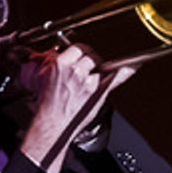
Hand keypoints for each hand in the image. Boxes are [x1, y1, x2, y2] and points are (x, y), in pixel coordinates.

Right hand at [20, 45, 135, 172]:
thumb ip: (47, 61)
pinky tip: (133, 67)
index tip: (79, 55)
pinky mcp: (98, 94)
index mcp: (60, 65)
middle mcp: (76, 72)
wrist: (52, 123)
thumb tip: (55, 52)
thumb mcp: (39, 76)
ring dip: (98, 67)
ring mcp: (89, 83)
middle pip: (90, 55)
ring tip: (93, 73)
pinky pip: (116, 79)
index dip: (78, 52)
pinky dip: (125, 72)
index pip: (77, 48)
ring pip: (100, 65)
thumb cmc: (45, 103)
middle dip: (89, 59)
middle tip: (86, 66)